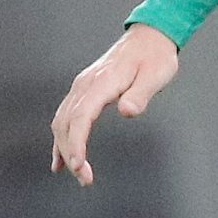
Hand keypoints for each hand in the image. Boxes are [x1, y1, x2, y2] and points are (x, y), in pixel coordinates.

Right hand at [52, 24, 179, 184]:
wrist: (149, 38)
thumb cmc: (155, 58)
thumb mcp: (156, 75)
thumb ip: (141, 94)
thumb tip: (128, 111)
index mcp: (101, 83)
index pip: (81, 117)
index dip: (77, 143)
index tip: (79, 165)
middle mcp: (85, 85)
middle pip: (67, 123)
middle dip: (71, 153)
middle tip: (84, 179)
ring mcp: (82, 87)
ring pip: (62, 121)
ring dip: (64, 148)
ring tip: (75, 173)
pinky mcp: (85, 90)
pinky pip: (66, 116)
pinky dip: (62, 137)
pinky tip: (62, 157)